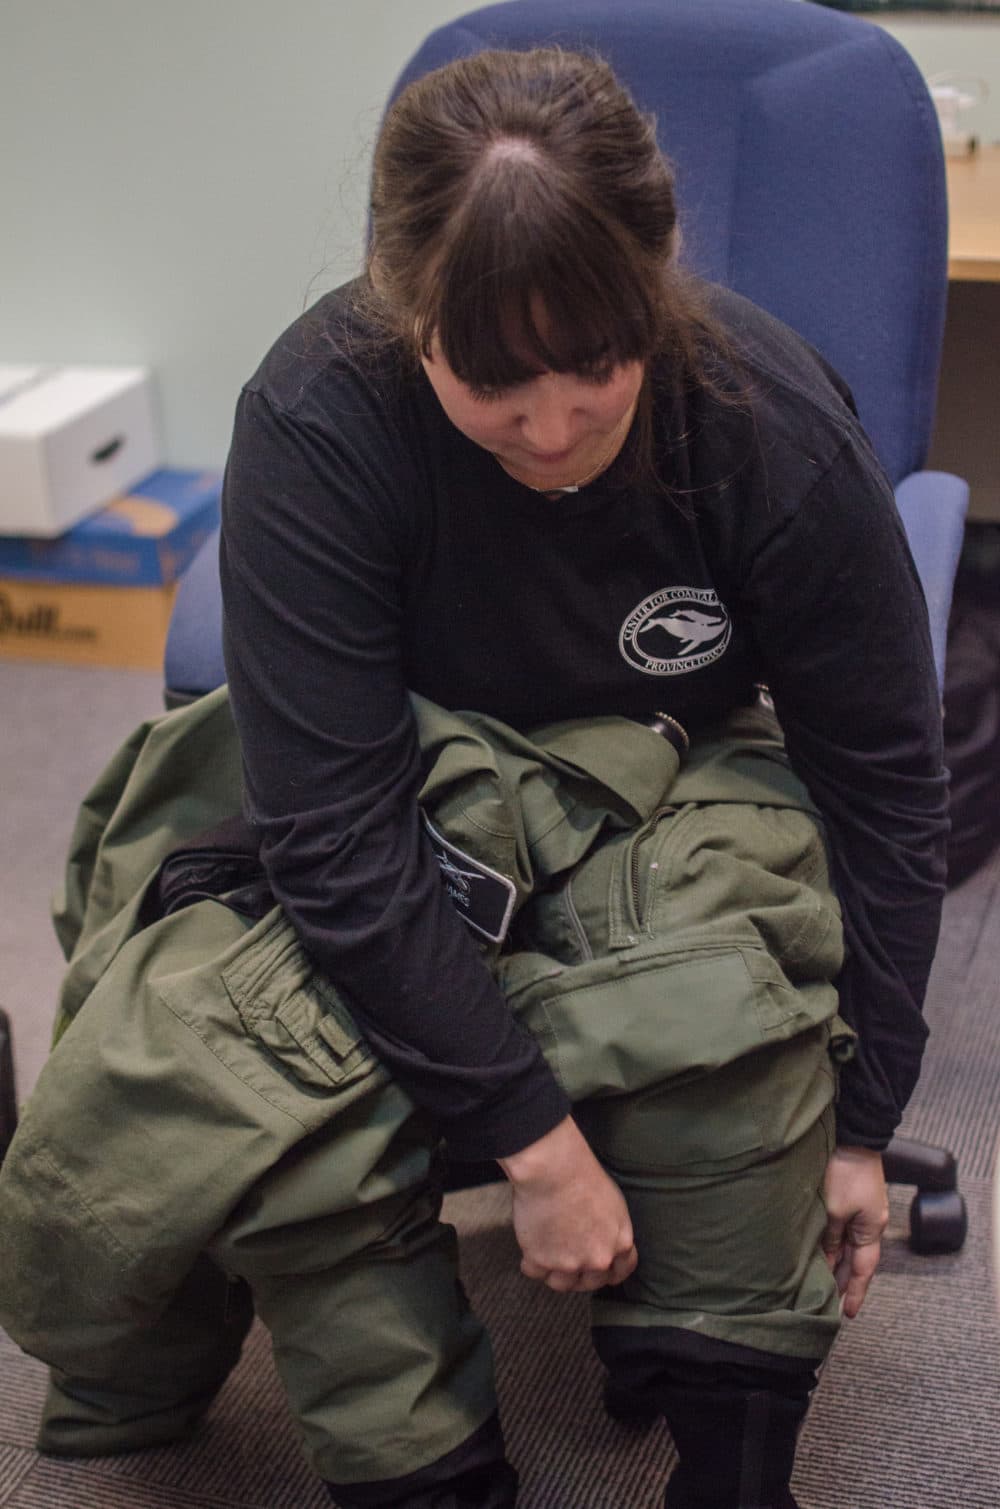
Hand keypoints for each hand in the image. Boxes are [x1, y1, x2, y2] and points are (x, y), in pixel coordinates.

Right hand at [498, 1116, 637, 1292]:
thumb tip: (603, 1240)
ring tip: (547, 1250)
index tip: (598, 1268)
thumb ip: (611, 1229)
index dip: (608, 1270)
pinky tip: (531, 1244)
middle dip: (579, 1273)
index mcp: (620, 1242)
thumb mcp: (613, 1202)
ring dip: (554, 1271)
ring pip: (561, 1283)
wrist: (553, 1168)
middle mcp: (598, 1259)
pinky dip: (530, 1260)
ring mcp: (569, 1263)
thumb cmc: (582, 1174)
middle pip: (590, 1282)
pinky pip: (534, 1271)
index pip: (621, 1271)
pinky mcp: (541, 1260)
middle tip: (567, 1256)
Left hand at [821, 1145, 888, 1318]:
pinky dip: (832, 1245)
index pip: (863, 1269)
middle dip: (843, 1282)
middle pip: (856, 1260)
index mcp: (872, 1229)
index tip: (847, 1313)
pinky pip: (842, 1231)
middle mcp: (870, 1223)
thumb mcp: (835, 1209)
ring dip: (835, 1263)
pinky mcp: (850, 1199)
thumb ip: (831, 1237)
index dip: (854, 1291)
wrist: (854, 1136)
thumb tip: (827, 1258)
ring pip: (847, 1246)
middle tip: (829, 1305)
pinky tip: (820, 1251)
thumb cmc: (846, 1171)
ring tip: (821, 1285)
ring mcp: (861, 1211)